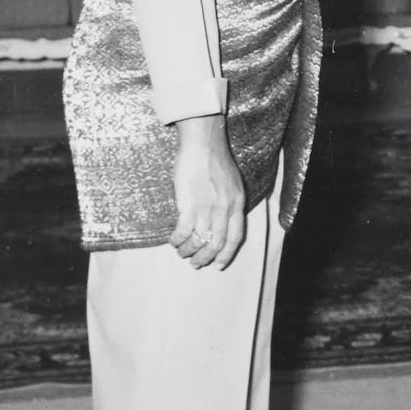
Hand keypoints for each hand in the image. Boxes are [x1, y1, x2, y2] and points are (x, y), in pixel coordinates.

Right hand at [170, 113, 246, 270]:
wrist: (203, 145)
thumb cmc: (215, 161)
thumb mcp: (232, 184)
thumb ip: (229, 203)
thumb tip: (220, 221)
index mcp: (237, 204)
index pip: (236, 238)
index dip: (226, 254)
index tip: (218, 265)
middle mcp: (225, 209)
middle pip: (217, 244)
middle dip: (205, 258)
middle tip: (195, 264)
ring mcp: (208, 207)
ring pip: (199, 240)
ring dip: (188, 251)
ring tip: (181, 252)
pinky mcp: (190, 204)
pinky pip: (184, 231)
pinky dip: (177, 240)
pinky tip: (173, 240)